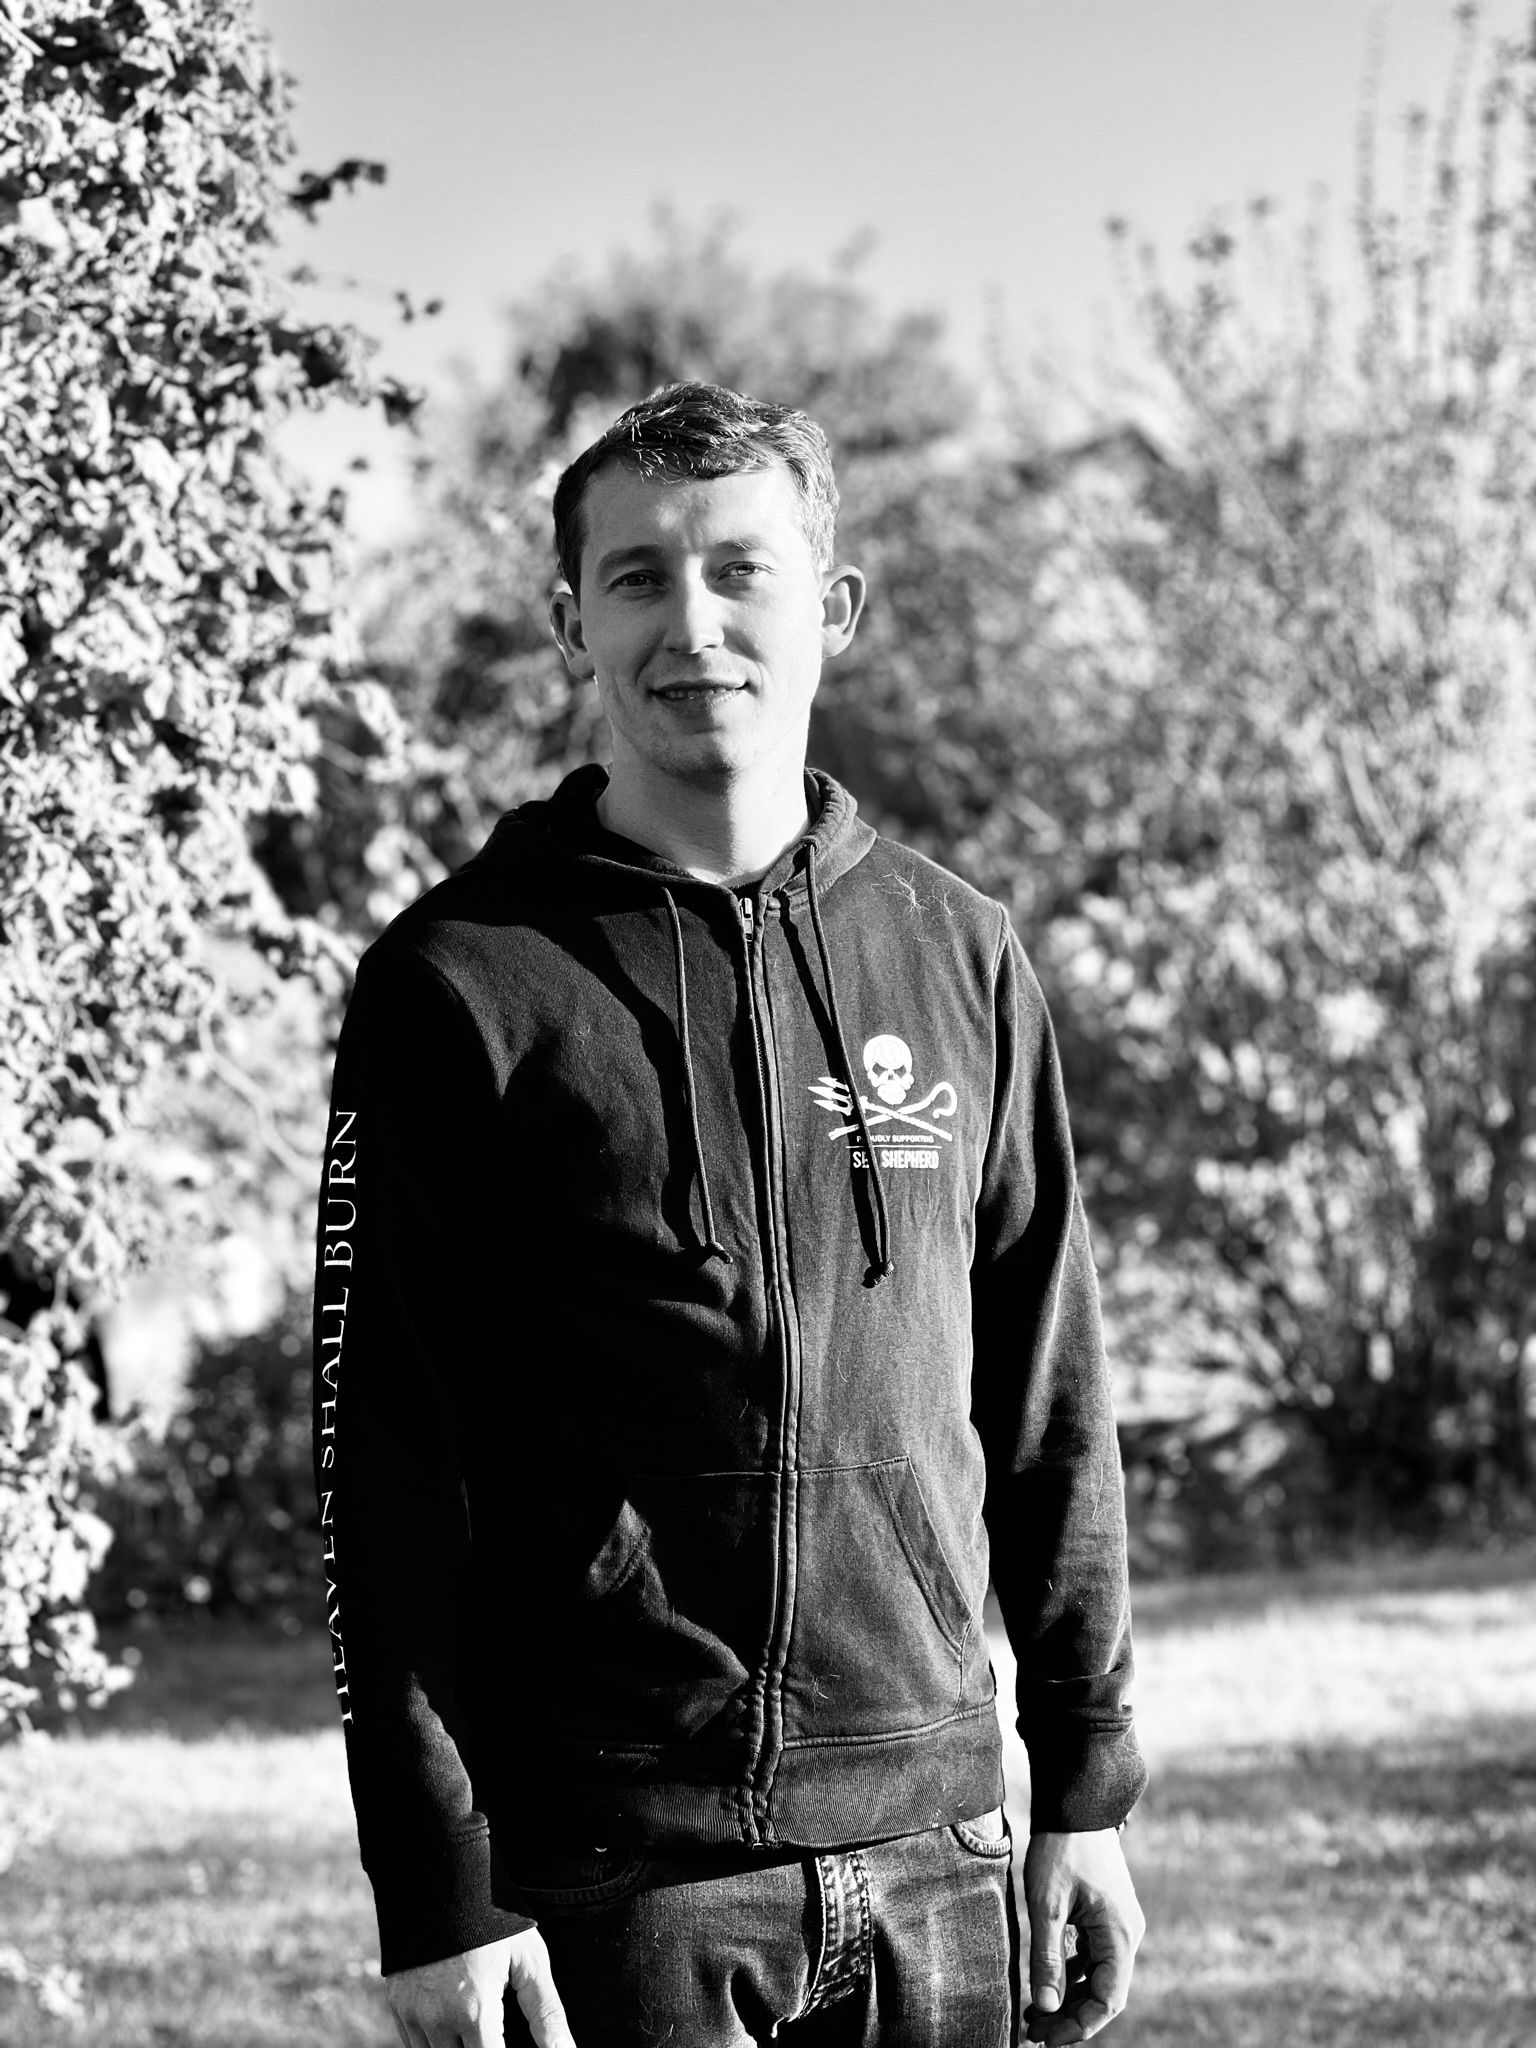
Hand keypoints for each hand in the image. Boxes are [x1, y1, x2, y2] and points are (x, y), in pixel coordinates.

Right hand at [385, 1929, 575, 2046]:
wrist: (438, 1873)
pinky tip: (456, 2022)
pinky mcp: (397, 2004)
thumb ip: (547, 2014)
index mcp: (474, 2012)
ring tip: (475, 2020)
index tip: (508, 2039)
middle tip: (494, 2025)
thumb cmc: (491, 1915)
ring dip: (457, 2046)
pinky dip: (436, 2041)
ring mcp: (412, 2014)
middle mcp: (438, 2021)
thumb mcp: (528, 1958)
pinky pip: (415, 2043)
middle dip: (482, 2045)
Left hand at [1023, 1827, 1143, 2043]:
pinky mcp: (1106, 1913)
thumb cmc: (1061, 1849)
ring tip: (1034, 2011)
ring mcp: (1119, 1923)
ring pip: (1098, 1975)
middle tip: (1034, 2029)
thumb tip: (1045, 2006)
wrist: (1077, 1801)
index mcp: (1120, 1936)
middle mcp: (1127, 1933)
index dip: (1077, 2026)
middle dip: (1070, 2015)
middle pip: (1104, 1992)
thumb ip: (1048, 1957)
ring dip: (1070, 1995)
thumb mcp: (1047, 1905)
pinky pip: (1094, 1955)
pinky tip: (1047, 1978)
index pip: (1107, 2000)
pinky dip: (1072, 1972)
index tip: (1046, 2038)